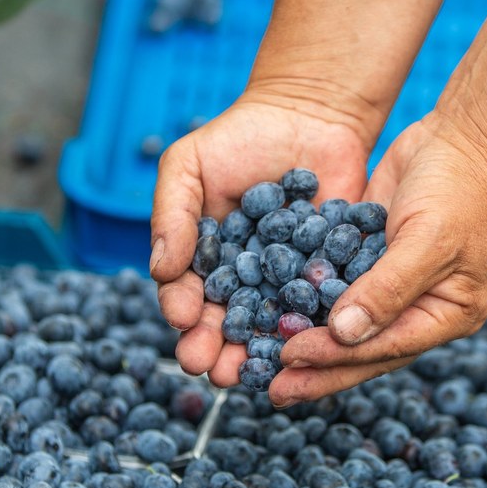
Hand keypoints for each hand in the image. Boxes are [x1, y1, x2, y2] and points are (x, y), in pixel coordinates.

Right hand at [149, 99, 371, 385]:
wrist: (311, 114)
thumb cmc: (239, 137)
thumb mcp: (189, 164)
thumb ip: (171, 213)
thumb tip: (160, 269)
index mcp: (202, 262)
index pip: (185, 294)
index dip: (181, 310)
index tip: (183, 319)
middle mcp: (241, 282)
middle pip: (223, 324)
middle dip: (214, 349)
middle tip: (212, 369)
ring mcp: (284, 284)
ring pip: (266, 327)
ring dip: (256, 354)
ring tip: (250, 373)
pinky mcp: (326, 278)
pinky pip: (316, 308)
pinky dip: (309, 328)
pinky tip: (304, 343)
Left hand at [268, 115, 486, 406]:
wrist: (466, 134)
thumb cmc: (460, 187)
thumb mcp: (428, 239)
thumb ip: (387, 289)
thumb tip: (344, 334)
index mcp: (447, 315)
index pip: (385, 348)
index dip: (335, 356)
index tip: (289, 357)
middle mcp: (420, 309)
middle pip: (361, 349)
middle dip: (315, 368)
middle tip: (270, 389)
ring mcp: (393, 286)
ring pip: (344, 323)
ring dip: (305, 339)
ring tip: (263, 361)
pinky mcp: (370, 258)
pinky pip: (334, 287)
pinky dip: (305, 299)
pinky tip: (269, 309)